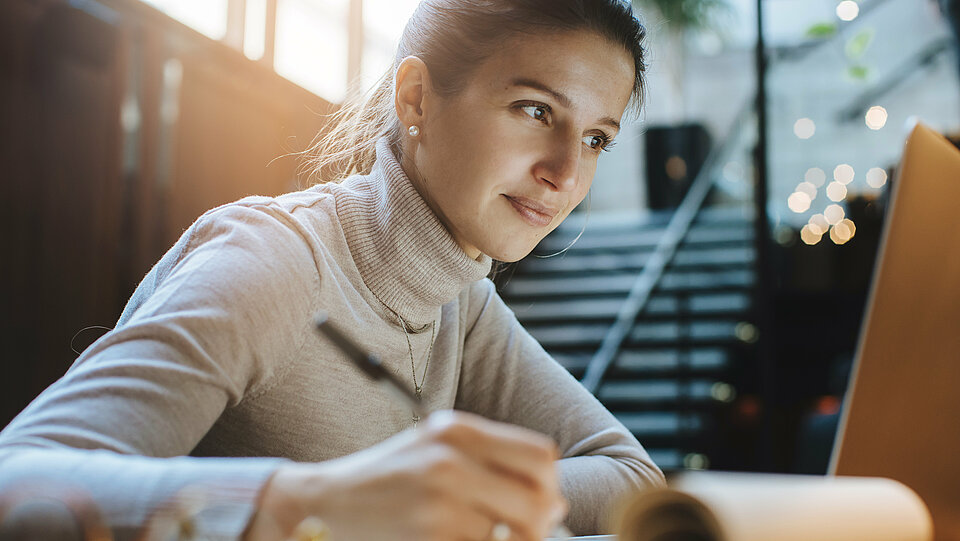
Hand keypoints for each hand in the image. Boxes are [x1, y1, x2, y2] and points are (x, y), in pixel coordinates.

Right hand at [245, 410, 567, 540]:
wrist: (321, 504)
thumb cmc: (386, 479)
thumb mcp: (435, 448)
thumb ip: (492, 462)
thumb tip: (555, 502)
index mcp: (457, 430)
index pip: (540, 457)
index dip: (548, 486)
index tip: (540, 503)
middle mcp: (450, 459)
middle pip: (538, 499)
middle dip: (540, 524)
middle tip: (523, 533)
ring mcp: (438, 501)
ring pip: (516, 534)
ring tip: (486, 538)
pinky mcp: (430, 537)